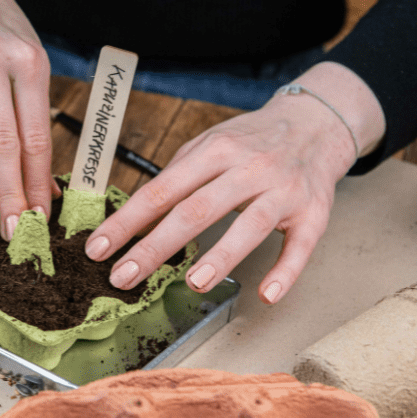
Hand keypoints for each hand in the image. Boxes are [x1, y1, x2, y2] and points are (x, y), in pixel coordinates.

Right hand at [0, 0, 54, 239]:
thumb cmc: (2, 40)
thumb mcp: (30, 68)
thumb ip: (35, 122)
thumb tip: (48, 188)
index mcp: (31, 65)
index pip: (36, 135)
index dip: (38, 181)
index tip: (40, 217)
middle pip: (3, 140)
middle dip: (10, 191)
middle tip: (13, 231)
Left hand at [83, 61, 385, 303]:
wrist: (317, 123)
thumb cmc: (254, 140)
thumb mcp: (212, 142)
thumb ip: (179, 173)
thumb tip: (139, 210)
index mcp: (215, 151)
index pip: (163, 190)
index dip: (128, 221)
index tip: (99, 248)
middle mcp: (249, 168)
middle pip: (197, 210)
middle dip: (157, 246)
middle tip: (124, 276)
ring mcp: (283, 191)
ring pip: (250, 226)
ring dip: (221, 257)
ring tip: (192, 283)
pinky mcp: (314, 213)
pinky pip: (301, 246)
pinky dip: (285, 272)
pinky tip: (267, 294)